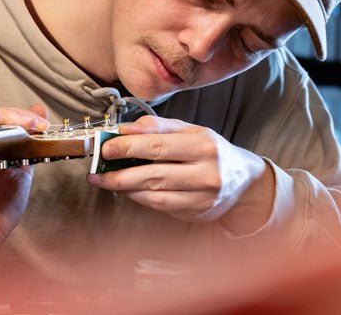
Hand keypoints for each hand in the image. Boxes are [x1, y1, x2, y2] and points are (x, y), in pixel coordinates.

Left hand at [86, 115, 275, 233]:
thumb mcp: (191, 130)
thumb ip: (158, 127)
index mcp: (203, 144)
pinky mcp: (196, 212)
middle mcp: (205, 171)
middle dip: (119, 171)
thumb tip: (124, 129)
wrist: (243, 181)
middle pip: (154, 173)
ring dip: (125, 187)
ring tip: (105, 180)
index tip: (105, 146)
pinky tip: (127, 190)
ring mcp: (202, 195)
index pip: (158, 145)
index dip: (128, 146)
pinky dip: (139, 197)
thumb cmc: (211, 151)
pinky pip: (160, 206)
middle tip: (97, 169)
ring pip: (155, 193)